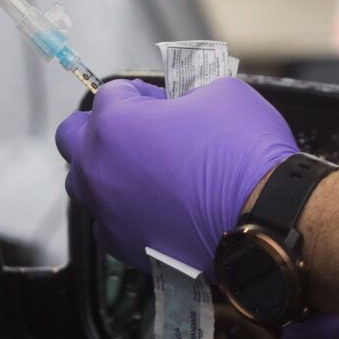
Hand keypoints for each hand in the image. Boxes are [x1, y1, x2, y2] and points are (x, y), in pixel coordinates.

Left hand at [52, 77, 299, 273]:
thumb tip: (178, 104)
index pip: (109, 93)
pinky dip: (123, 210)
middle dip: (99, 126)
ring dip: (106, 170)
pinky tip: (155, 205)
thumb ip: (185, 92)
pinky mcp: (123, 246)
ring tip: (145, 170)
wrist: (266, 219)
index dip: (140, 92)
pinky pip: (107, 222)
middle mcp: (100, 169)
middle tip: (138, 128)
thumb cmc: (244, 153)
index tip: (163, 100)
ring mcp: (108, 211)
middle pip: (72, 137)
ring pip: (84, 183)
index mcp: (116, 125)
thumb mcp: (221, 93)